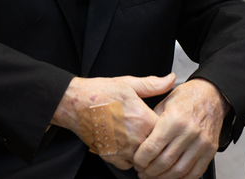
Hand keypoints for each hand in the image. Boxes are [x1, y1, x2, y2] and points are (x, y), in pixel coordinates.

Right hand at [51, 73, 175, 169]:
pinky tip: (125, 145)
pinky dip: (129, 158)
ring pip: (143, 158)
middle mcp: (135, 138)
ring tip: (137, 137)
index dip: (167, 127)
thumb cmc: (100, 92)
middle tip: (150, 131)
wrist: (73, 103)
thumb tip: (171, 79)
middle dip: (156, 141)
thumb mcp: (129, 84)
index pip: (167, 131)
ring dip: (143, 151)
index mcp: (143, 119)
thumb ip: (153, 85)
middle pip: (157, 147)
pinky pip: (128, 165)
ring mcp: (122, 150)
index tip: (163, 122)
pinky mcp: (110, 157)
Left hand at [132, 78, 228, 178]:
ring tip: (154, 176)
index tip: (137, 162)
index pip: (153, 147)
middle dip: (149, 171)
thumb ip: (151, 122)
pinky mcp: (210, 150)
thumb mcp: (164, 102)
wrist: (211, 94)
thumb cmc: (187, 97)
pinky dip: (182, 178)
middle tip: (142, 171)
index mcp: (174, 119)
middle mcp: (189, 132)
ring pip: (179, 170)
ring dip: (163, 177)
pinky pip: (195, 172)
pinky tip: (172, 176)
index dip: (141, 159)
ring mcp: (201, 143)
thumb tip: (139, 141)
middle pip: (164, 162)